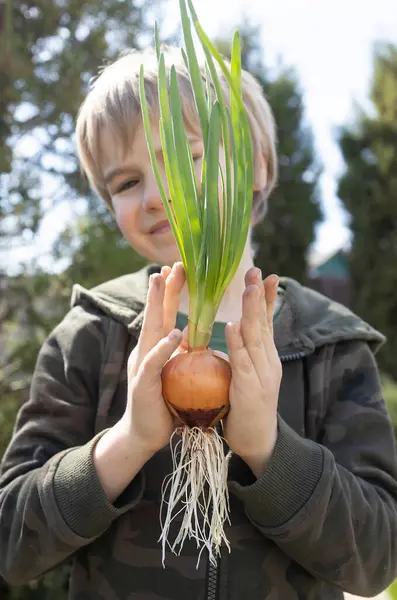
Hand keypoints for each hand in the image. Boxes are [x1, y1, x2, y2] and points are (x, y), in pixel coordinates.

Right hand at [120, 262, 185, 455]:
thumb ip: (180, 355)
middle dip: (162, 289)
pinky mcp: (142, 384)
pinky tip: (174, 333)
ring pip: (150, 330)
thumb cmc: (163, 403)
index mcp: (155, 350)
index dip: (168, 294)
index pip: (162, 315)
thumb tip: (193, 336)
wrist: (143, 434)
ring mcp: (141, 366)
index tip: (177, 270)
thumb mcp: (174, 374)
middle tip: (171, 265)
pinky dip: (163, 347)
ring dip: (156, 305)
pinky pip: (153, 362)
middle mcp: (145, 352)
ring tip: (163, 282)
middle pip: (154, 315)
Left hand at [223, 267, 281, 477]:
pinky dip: (237, 343)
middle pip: (264, 323)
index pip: (267, 321)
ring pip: (256, 338)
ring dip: (251, 312)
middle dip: (259, 296)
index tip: (267, 274)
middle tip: (255, 270)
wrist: (259, 441)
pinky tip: (232, 326)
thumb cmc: (248, 405)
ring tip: (247, 289)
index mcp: (266, 357)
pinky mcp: (250, 389)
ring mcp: (262, 375)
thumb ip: (245, 352)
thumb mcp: (250, 373)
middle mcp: (269, 361)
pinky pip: (242, 362)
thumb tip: (238, 330)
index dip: (267, 298)